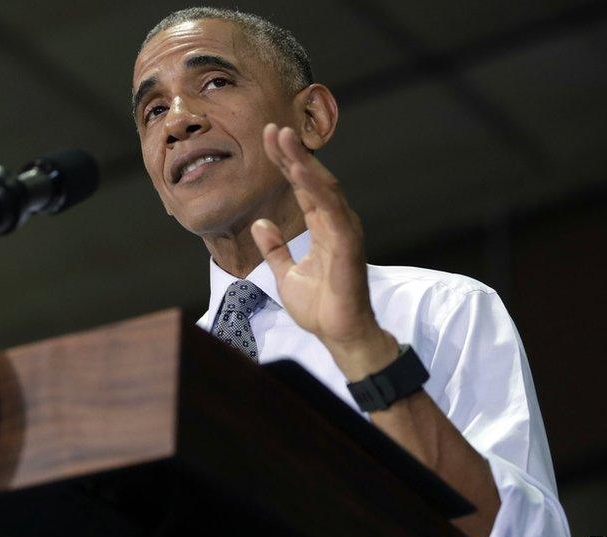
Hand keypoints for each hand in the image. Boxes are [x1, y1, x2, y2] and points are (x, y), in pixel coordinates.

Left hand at [251, 124, 396, 379]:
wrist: (338, 334)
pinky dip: (315, 190)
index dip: (286, 162)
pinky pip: (331, 211)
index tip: (268, 139)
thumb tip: (261, 225)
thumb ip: (275, 249)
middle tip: (273, 128)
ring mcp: (344, 232)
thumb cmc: (319, 307)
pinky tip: (300, 172)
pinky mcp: (347, 245)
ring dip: (303, 162)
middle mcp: (336, 223)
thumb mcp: (286, 274)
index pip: (302, 187)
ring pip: (323, 188)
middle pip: (313, 180)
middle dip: (293, 153)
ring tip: (284, 139)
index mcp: (323, 227)